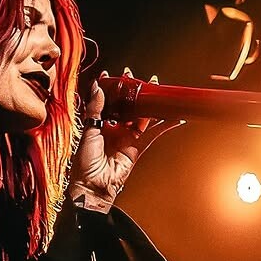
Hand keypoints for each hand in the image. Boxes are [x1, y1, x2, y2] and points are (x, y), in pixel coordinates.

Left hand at [69, 69, 183, 212]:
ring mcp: (127, 138)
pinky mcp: (137, 148)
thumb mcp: (89, 130)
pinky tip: (175, 116)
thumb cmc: (85, 163)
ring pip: (142, 117)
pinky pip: (153, 134)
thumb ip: (95, 108)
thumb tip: (97, 86)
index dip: (114, 89)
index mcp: (99, 124)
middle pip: (128, 107)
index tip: (117, 74)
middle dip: (134, 92)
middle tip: (140, 78)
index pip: (109, 102)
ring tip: (158, 88)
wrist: (93, 186)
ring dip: (150, 103)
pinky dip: (165, 125)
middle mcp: (114, 129)